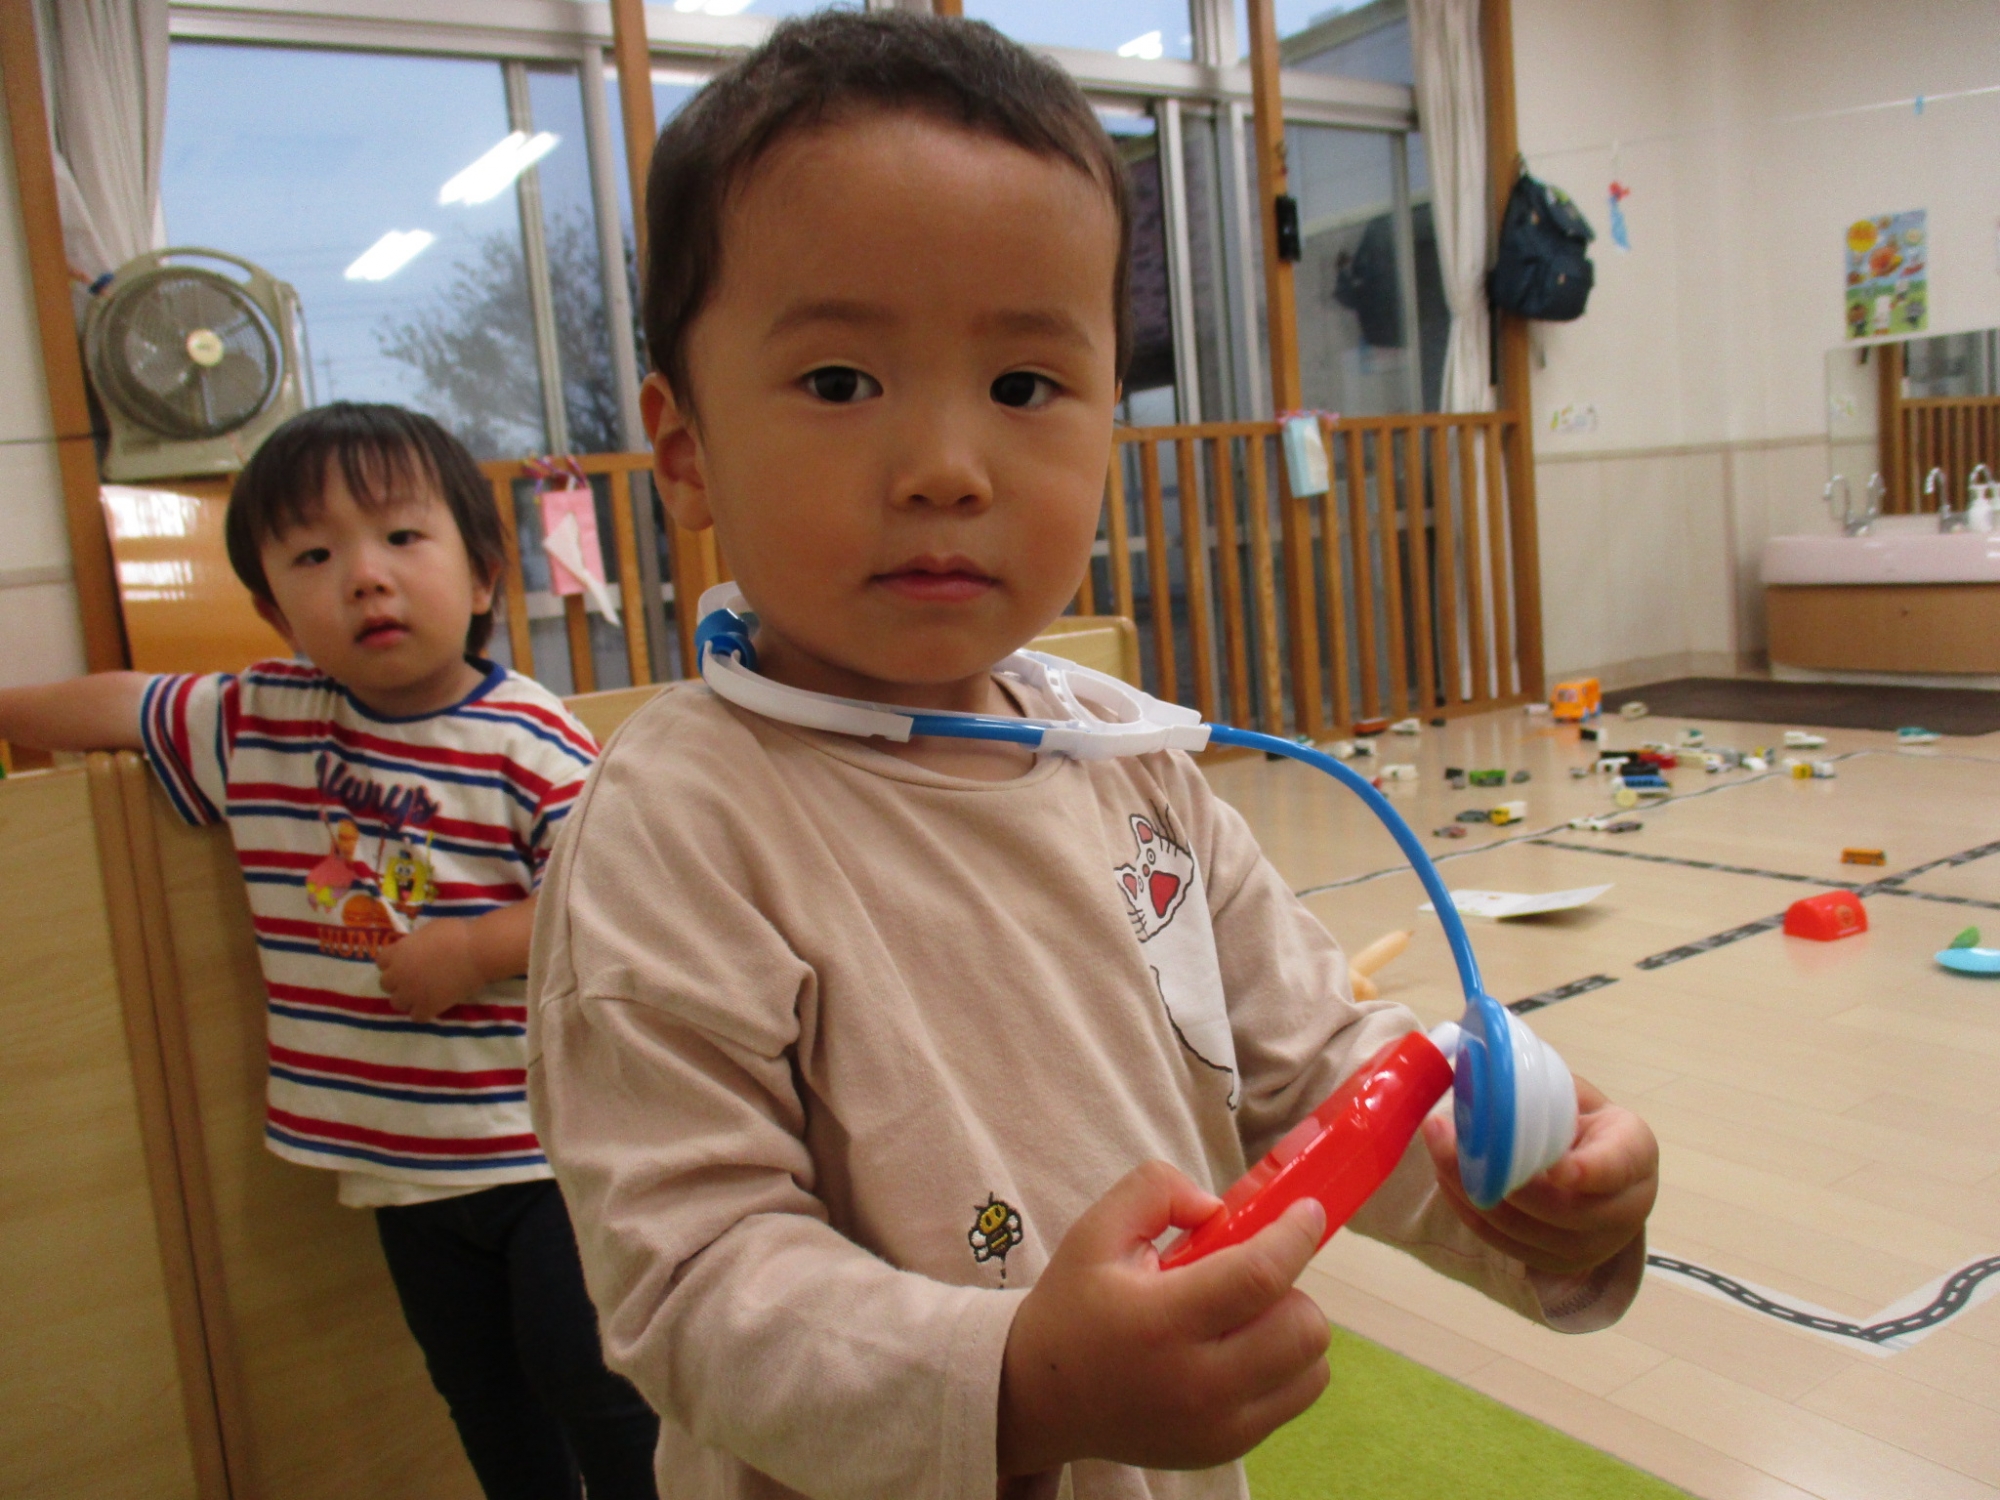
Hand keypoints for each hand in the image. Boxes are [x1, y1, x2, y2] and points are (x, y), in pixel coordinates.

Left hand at [376, 919, 486, 1023]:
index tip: (406, 962)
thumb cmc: (457, 934)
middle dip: (398, 981)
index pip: (381, 962)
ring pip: (396, 1003)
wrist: (477, 952)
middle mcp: (399, 974)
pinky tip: (433, 1004)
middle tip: (414, 978)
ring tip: (422, 994)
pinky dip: (423, 1012)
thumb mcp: (428, 930)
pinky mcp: (428, 1007)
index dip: (393, 962)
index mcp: (398, 952)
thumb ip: (415, 943)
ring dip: (407, 999)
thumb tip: (415, 949)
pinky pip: (416, 1017)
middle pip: (386, 984)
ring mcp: (412, 993)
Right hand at [997, 1161, 1329, 1476]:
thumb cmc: (1073, 1307)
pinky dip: (1283, 1366)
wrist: (1040, 1399)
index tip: (1307, 1210)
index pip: (1259, 1276)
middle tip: (1252, 1274)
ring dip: (1292, 1329)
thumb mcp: (1095, 1231)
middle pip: (1303, 1328)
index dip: (1295, 1235)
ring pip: (1311, 1367)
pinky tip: (1238, 1350)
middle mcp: (1197, 1385)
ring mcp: (1217, 1427)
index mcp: (1161, 1322)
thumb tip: (1217, 1208)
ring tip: (1245, 1315)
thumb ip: (1154, 1191)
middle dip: (1291, 1285)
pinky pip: (1293, 1398)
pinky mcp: (1225, 1449)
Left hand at [1421, 1074, 1657, 1278]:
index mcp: (1635, 1158)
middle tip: (1449, 1132)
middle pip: (1559, 1209)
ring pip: (1521, 1229)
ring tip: (1437, 1144)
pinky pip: (1503, 1243)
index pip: (1615, 1167)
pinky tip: (1446, 1175)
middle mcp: (1621, 1213)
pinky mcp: (1554, 1264)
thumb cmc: (1588, 1129)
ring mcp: (1588, 1247)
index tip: (1554, 1165)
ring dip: (1469, 1189)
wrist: (1606, 1181)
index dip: (1587, 1170)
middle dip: (1498, 1175)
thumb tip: (1484, 1064)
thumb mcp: (1583, 1100)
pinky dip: (1468, 1209)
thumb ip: (1546, 1090)